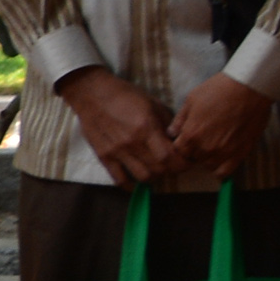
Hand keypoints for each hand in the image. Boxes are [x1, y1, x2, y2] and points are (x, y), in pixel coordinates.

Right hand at [58, 66, 181, 189]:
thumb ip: (167, 124)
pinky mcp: (104, 157)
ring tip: (156, 170)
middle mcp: (132, 143)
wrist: (92, 94)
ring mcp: (117, 152)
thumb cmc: (125, 96)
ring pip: (143, 177)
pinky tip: (136, 182)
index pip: (170, 157)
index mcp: (147, 128)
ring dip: (154, 177)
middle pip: (159, 169)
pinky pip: (119, 180)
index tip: (187, 162)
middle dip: (172, 170)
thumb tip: (177, 141)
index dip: (182, 164)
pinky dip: (131, 185)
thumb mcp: (152, 104)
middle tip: (174, 165)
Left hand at [167, 73, 274, 180]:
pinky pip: (225, 171)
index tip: (187, 138)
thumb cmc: (220, 89)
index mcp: (191, 135)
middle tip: (202, 139)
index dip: (181, 145)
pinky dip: (221, 168)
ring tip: (213, 145)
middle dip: (194, 151)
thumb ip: (180, 120)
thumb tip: (171, 133)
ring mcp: (224, 152)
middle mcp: (205, 147)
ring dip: (208, 158)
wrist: (249, 87)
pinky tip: (222, 157)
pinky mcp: (240, 153)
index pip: (178, 151)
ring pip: (208, 165)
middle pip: (192, 159)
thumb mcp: (192, 100)